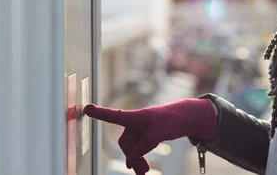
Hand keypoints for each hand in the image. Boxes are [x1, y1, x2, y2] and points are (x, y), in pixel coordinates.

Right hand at [84, 98, 216, 174]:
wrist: (189, 117)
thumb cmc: (174, 118)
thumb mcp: (161, 131)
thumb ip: (146, 143)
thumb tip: (133, 155)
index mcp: (137, 117)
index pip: (115, 116)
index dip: (100, 114)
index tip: (87, 108)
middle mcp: (137, 123)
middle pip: (125, 142)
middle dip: (131, 156)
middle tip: (142, 171)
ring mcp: (143, 130)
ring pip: (132, 148)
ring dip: (135, 160)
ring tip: (144, 172)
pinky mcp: (149, 135)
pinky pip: (139, 148)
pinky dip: (139, 158)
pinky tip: (141, 167)